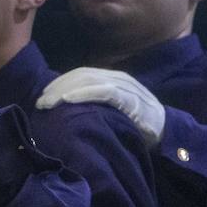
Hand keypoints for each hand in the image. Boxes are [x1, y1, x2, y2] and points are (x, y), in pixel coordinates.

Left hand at [36, 68, 164, 147]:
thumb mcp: (110, 110)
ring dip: (64, 90)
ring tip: (48, 102)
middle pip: (80, 75)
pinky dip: (84, 94)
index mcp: (110, 78)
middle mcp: (116, 78)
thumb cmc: (133, 123)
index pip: (79, 74)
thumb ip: (93, 105)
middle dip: (57, 87)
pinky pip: (104, 91)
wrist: (166, 131)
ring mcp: (125, 86)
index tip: (42, 96)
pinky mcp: (131, 98)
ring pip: (89, 80)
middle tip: (40, 102)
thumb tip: (63, 108)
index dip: (59, 82)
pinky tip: (68, 100)